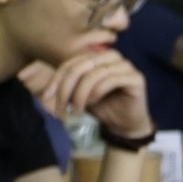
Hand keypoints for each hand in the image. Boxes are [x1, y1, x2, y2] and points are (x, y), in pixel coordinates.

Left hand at [37, 48, 153, 140]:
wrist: (125, 125)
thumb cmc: (103, 107)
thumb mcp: (80, 94)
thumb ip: (69, 85)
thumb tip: (48, 88)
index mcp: (97, 56)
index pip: (72, 62)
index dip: (57, 78)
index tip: (46, 96)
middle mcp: (112, 56)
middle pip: (81, 66)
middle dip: (66, 88)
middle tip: (61, 107)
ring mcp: (126, 66)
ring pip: (94, 74)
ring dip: (80, 94)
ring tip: (76, 110)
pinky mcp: (136, 78)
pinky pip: (111, 80)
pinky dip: (97, 92)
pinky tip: (92, 103)